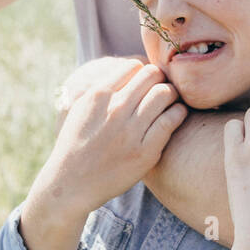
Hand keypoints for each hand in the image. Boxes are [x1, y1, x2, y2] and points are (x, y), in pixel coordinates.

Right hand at [36, 59, 187, 217]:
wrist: (71, 184)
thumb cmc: (76, 143)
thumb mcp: (78, 107)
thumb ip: (101, 85)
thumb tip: (127, 67)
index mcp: (97, 96)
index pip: (133, 65)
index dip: (142, 71)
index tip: (145, 80)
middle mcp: (115, 110)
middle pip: (152, 75)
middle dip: (159, 78)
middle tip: (160, 88)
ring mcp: (131, 131)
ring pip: (165, 93)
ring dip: (171, 94)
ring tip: (169, 101)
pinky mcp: (145, 152)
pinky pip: (172, 120)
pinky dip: (178, 112)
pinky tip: (175, 115)